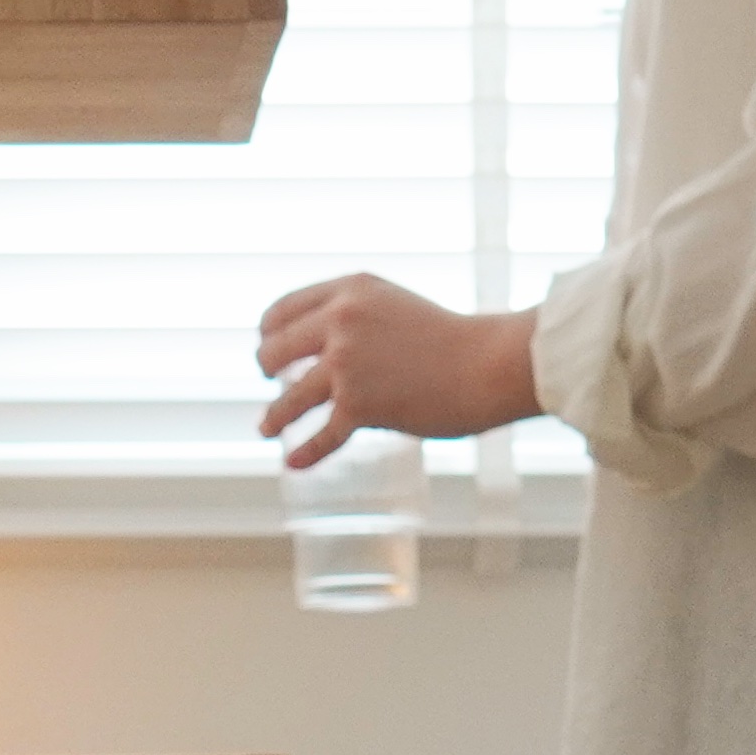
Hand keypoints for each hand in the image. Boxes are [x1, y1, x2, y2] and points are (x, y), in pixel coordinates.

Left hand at [255, 274, 541, 469]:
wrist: (488, 363)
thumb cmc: (451, 338)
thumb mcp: (393, 305)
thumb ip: (356, 317)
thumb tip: (319, 347)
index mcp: (349, 291)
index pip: (284, 309)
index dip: (269, 331)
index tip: (269, 346)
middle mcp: (341, 323)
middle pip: (276, 350)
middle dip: (266, 368)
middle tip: (270, 381)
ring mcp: (347, 365)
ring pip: (290, 398)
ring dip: (274, 417)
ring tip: (266, 426)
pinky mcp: (359, 405)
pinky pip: (321, 436)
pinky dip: (305, 453)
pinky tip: (293, 463)